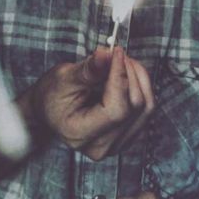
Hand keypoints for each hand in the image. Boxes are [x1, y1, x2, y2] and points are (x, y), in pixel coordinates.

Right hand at [28, 46, 154, 159]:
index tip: (116, 53)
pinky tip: (125, 74)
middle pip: (134, 107)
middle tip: (117, 53)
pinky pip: (147, 109)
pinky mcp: (129, 135)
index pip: (115, 110)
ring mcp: (118, 144)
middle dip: (130, 73)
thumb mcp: (64, 78)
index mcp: (80, 134)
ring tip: (120, 62)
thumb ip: (88, 69)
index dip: (120, 78)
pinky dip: (140, 86)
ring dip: (138, 78)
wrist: (51, 111)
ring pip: (146, 107)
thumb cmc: (53, 96)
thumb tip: (106, 55)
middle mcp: (102, 146)